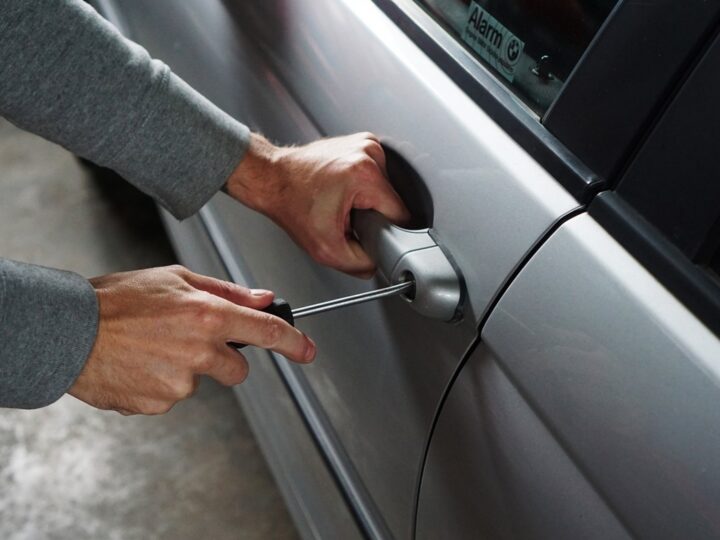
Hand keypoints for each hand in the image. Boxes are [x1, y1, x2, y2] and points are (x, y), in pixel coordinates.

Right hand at [69, 265, 314, 414]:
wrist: (69, 332)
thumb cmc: (118, 300)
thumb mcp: (175, 278)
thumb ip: (226, 291)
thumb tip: (263, 299)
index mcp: (208, 315)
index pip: (267, 332)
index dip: (294, 343)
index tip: (307, 351)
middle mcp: (199, 351)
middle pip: (237, 369)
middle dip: (223, 359)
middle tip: (188, 340)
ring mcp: (180, 382)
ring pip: (200, 382)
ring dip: (185, 369)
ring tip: (152, 348)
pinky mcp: (160, 404)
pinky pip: (173, 396)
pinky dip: (161, 383)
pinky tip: (140, 364)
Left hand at [226, 132, 410, 277]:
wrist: (272, 179)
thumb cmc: (291, 204)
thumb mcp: (326, 249)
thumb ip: (359, 264)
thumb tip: (377, 264)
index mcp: (365, 175)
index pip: (400, 214)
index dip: (385, 231)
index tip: (365, 232)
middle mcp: (368, 152)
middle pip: (392, 201)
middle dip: (373, 215)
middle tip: (345, 217)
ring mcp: (365, 144)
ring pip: (385, 189)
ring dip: (368, 201)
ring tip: (342, 202)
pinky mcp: (361, 142)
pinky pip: (375, 175)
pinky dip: (363, 187)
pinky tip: (343, 190)